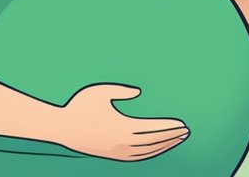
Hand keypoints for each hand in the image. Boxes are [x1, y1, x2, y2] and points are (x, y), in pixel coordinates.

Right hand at [49, 83, 188, 160]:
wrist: (62, 128)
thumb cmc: (80, 106)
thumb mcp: (100, 91)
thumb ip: (121, 91)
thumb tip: (139, 92)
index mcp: (121, 126)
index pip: (151, 129)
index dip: (168, 127)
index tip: (181, 124)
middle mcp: (121, 142)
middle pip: (153, 142)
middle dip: (171, 137)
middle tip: (186, 131)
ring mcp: (117, 151)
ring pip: (147, 152)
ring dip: (164, 146)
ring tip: (177, 139)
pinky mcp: (112, 155)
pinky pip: (137, 157)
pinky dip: (150, 153)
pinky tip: (158, 148)